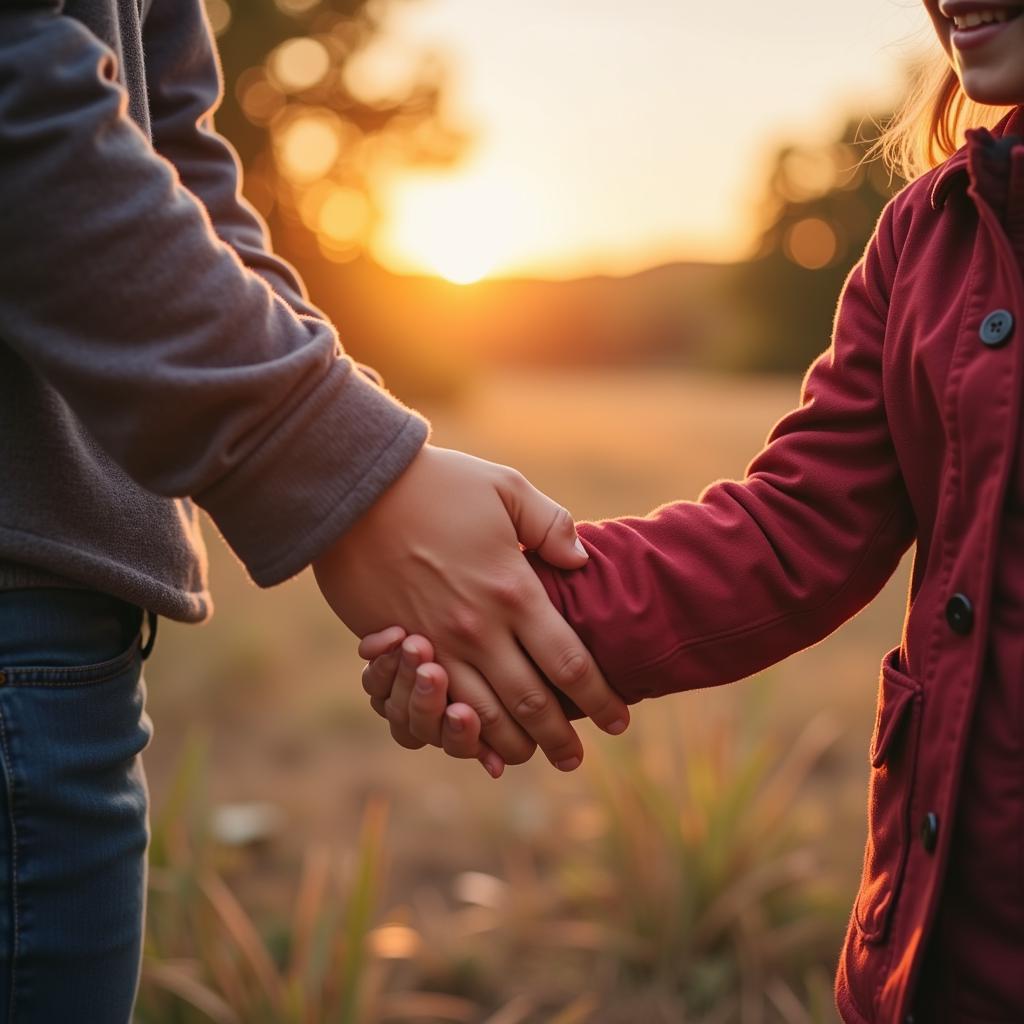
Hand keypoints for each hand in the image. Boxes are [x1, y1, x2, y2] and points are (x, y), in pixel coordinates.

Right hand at [314, 445, 628, 770]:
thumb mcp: (507, 489)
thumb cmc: (438, 484)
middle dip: (560, 739)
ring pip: (484, 716)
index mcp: (512, 590)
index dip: (598, 698)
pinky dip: (458, 736)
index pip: (569, 662)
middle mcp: (478, 628)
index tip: (618, 721)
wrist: (357, 488)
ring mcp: (435, 643)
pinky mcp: (398, 648)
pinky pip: (431, 707)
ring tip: (535, 758)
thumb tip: (581, 561)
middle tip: (576, 761)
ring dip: (514, 746)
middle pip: (531, 704)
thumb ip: (551, 525)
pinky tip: (477, 749)